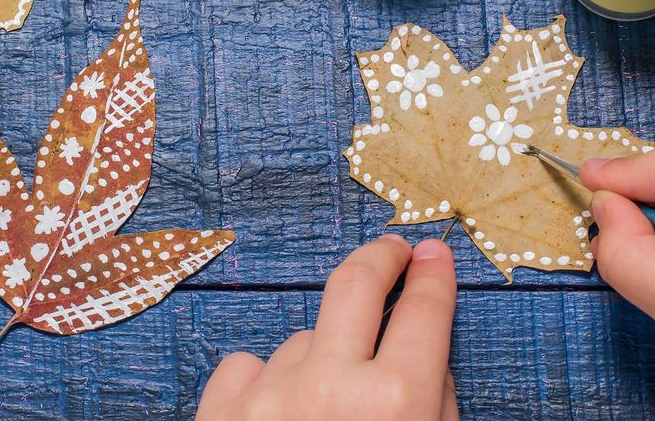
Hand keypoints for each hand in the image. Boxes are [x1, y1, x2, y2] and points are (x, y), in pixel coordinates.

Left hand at [196, 235, 459, 420]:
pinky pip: (249, 367)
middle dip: (380, 256)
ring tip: (321, 415)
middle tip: (393, 250)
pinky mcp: (220, 409)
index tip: (432, 255)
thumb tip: (423, 351)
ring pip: (303, 341)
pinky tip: (273, 417)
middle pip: (356, 284)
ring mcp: (268, 395)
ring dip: (319, 361)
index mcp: (396, 403)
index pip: (424, 312)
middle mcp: (330, 388)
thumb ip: (431, 402)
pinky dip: (263, 386)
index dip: (434, 277)